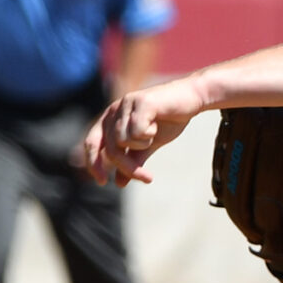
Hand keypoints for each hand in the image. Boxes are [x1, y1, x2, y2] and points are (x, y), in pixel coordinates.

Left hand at [82, 78, 202, 185]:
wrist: (191, 98)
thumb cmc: (168, 119)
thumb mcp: (148, 145)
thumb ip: (133, 160)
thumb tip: (119, 183)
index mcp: (111, 118)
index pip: (91, 143)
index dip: (93, 163)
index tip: (102, 182)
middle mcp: (114, 109)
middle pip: (111, 149)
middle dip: (128, 167)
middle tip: (147, 178)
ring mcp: (126, 104)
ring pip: (122, 141)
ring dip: (142, 146)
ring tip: (153, 135)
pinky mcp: (140, 101)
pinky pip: (136, 132)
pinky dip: (148, 135)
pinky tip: (156, 125)